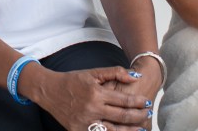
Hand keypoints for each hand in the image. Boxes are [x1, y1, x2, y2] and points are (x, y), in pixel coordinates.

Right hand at [25, 65, 151, 130]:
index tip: (147, 102)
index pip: (124, 100)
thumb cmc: (72, 80)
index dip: (138, 103)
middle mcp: (92, 109)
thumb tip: (135, 76)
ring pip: (113, 130)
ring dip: (129, 130)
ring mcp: (85, 123)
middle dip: (138, 116)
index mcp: (96, 93)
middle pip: (122, 117)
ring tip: (141, 128)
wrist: (49, 91)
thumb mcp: (93, 73)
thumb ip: (115, 73)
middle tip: (148, 114)